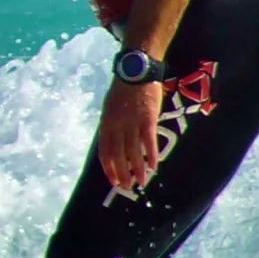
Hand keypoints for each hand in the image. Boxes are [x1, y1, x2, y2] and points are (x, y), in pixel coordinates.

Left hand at [98, 77, 165, 194]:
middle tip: (126, 186)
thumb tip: (113, 141)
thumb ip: (111, 125)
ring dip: (136, 169)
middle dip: (122, 173)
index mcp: (106, 123)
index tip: (112, 180)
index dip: (108, 167)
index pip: (105, 151)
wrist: (136, 71)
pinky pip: (148, 141)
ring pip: (133, 152)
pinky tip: (153, 165)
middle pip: (118, 155)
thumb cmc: (123, 89)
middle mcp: (117, 126)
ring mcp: (132, 123)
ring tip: (140, 182)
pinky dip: (151, 155)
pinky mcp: (148, 119)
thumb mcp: (109, 107)